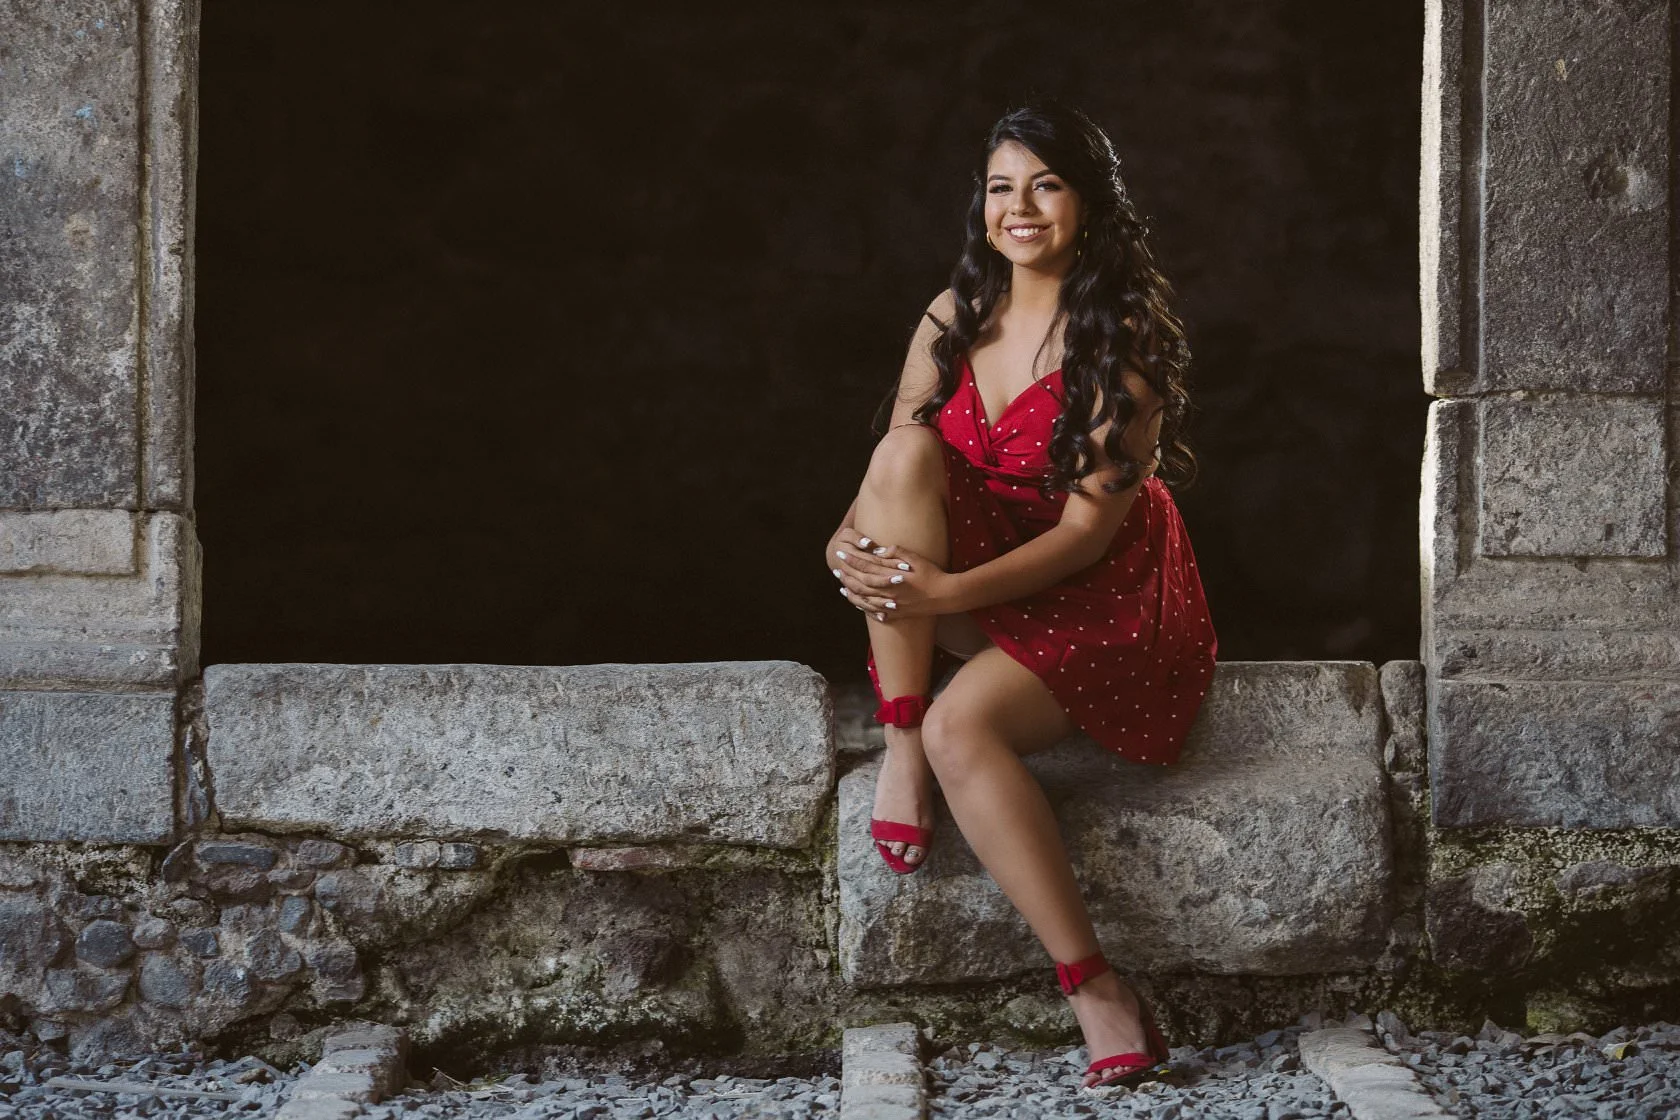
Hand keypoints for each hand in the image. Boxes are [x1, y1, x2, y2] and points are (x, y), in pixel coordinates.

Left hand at [830, 528, 952, 621]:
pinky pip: (875, 612)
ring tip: (842, 587)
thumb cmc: (932, 574)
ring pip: (865, 599)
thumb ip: (896, 552)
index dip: (852, 560)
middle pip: (861, 583)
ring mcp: (892, 604)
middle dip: (847, 575)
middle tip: (836, 569)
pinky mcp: (897, 613)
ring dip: (852, 593)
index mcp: (891, 576)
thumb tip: (877, 551)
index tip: (841, 554)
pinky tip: (858, 603)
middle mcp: (888, 592)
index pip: (866, 566)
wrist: (946, 596)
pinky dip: (864, 607)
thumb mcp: (915, 558)